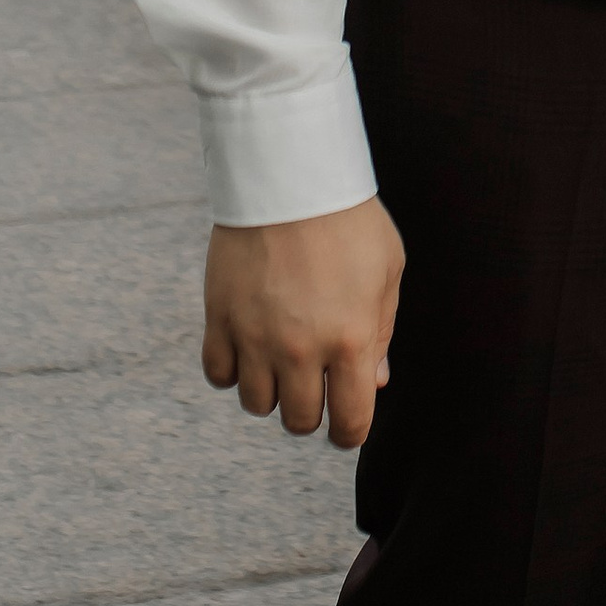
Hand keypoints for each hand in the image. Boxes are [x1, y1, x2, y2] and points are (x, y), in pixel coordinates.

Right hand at [202, 197, 404, 449]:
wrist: (291, 173)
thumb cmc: (349, 219)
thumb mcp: (386, 269)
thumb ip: (381, 331)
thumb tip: (375, 382)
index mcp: (351, 339)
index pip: (350, 421)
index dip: (349, 432)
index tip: (345, 425)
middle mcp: (301, 348)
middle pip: (299, 420)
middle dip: (311, 411)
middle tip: (314, 385)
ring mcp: (256, 336)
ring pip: (257, 405)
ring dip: (271, 392)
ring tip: (281, 361)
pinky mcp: (220, 318)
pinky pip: (219, 375)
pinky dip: (233, 371)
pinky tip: (249, 348)